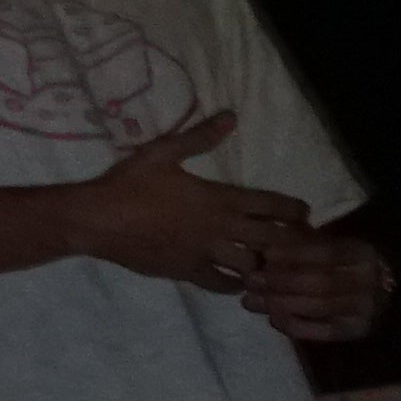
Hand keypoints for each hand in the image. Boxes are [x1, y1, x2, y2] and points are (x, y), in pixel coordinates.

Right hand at [53, 109, 305, 293]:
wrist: (95, 220)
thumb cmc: (129, 183)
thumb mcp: (162, 153)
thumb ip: (199, 137)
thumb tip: (230, 116)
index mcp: (218, 199)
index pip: (270, 205)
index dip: (293, 209)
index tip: (305, 212)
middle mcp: (219, 229)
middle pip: (270, 240)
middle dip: (290, 241)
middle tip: (298, 242)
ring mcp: (204, 254)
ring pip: (251, 266)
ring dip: (264, 265)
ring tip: (271, 262)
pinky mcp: (187, 272)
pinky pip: (221, 284)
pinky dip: (235, 284)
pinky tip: (238, 281)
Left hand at [234, 225, 393, 344]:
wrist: (374, 290)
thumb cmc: (338, 261)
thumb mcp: (326, 243)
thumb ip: (301, 244)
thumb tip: (262, 251)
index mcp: (363, 254)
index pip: (328, 253)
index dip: (294, 254)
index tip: (265, 254)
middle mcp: (370, 283)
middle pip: (322, 283)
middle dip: (282, 282)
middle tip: (250, 280)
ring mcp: (366, 310)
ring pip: (320, 307)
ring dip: (281, 304)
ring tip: (250, 300)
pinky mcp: (356, 331)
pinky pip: (323, 332)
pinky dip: (295, 326)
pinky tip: (272, 319)